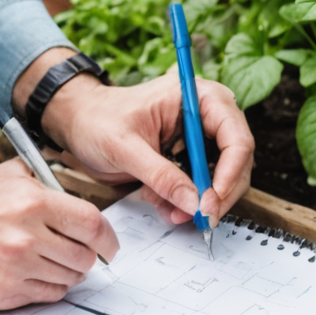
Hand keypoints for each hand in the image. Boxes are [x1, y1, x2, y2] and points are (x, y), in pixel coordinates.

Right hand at [0, 159, 118, 310]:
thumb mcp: (5, 176)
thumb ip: (44, 178)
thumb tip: (75, 185)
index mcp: (34, 203)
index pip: (93, 224)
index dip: (108, 237)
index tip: (109, 243)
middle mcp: (28, 237)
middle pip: (85, 256)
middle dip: (88, 256)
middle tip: (80, 252)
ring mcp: (17, 268)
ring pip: (69, 279)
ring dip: (69, 272)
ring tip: (53, 262)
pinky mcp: (5, 293)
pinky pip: (47, 295)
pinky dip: (50, 287)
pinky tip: (37, 274)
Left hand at [42, 72, 254, 226]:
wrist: (78, 123)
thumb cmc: (97, 119)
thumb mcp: (126, 148)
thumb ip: (161, 175)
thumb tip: (194, 202)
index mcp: (199, 96)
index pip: (236, 136)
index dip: (231, 172)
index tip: (212, 201)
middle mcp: (207, 114)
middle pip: (237, 159)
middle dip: (218, 192)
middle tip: (201, 217)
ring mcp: (200, 136)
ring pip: (223, 177)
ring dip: (201, 200)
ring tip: (173, 212)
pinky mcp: (189, 156)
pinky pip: (201, 185)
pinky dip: (187, 201)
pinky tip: (165, 206)